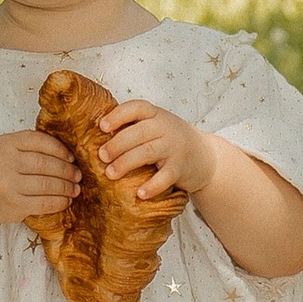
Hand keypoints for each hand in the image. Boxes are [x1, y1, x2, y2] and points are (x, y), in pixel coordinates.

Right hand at [0, 124, 83, 225]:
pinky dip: (58, 202)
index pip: (39, 141)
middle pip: (45, 164)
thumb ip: (29, 145)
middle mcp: (4, 162)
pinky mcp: (14, 205)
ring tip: (75, 188)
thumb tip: (66, 151)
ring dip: (66, 187)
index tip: (71, 157)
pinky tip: (65, 201)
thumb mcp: (6, 149)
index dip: (59, 149)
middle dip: (66, 170)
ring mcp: (8, 185)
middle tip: (78, 175)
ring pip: (46, 185)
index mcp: (5, 143)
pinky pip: (43, 203)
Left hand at [96, 100, 216, 209]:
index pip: (136, 108)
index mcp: (156, 114)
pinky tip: (139, 194)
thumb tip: (96, 137)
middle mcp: (166, 128)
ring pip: (147, 153)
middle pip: (138, 133)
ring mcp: (174, 148)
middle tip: (101, 156)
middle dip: (117, 145)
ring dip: (126, 163)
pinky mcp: (181, 169)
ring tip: (110, 174)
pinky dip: (152, 185)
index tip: (102, 127)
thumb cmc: (171, 140)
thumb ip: (134, 127)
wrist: (206, 157)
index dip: (118, 115)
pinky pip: (165, 177)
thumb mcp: (156, 126)